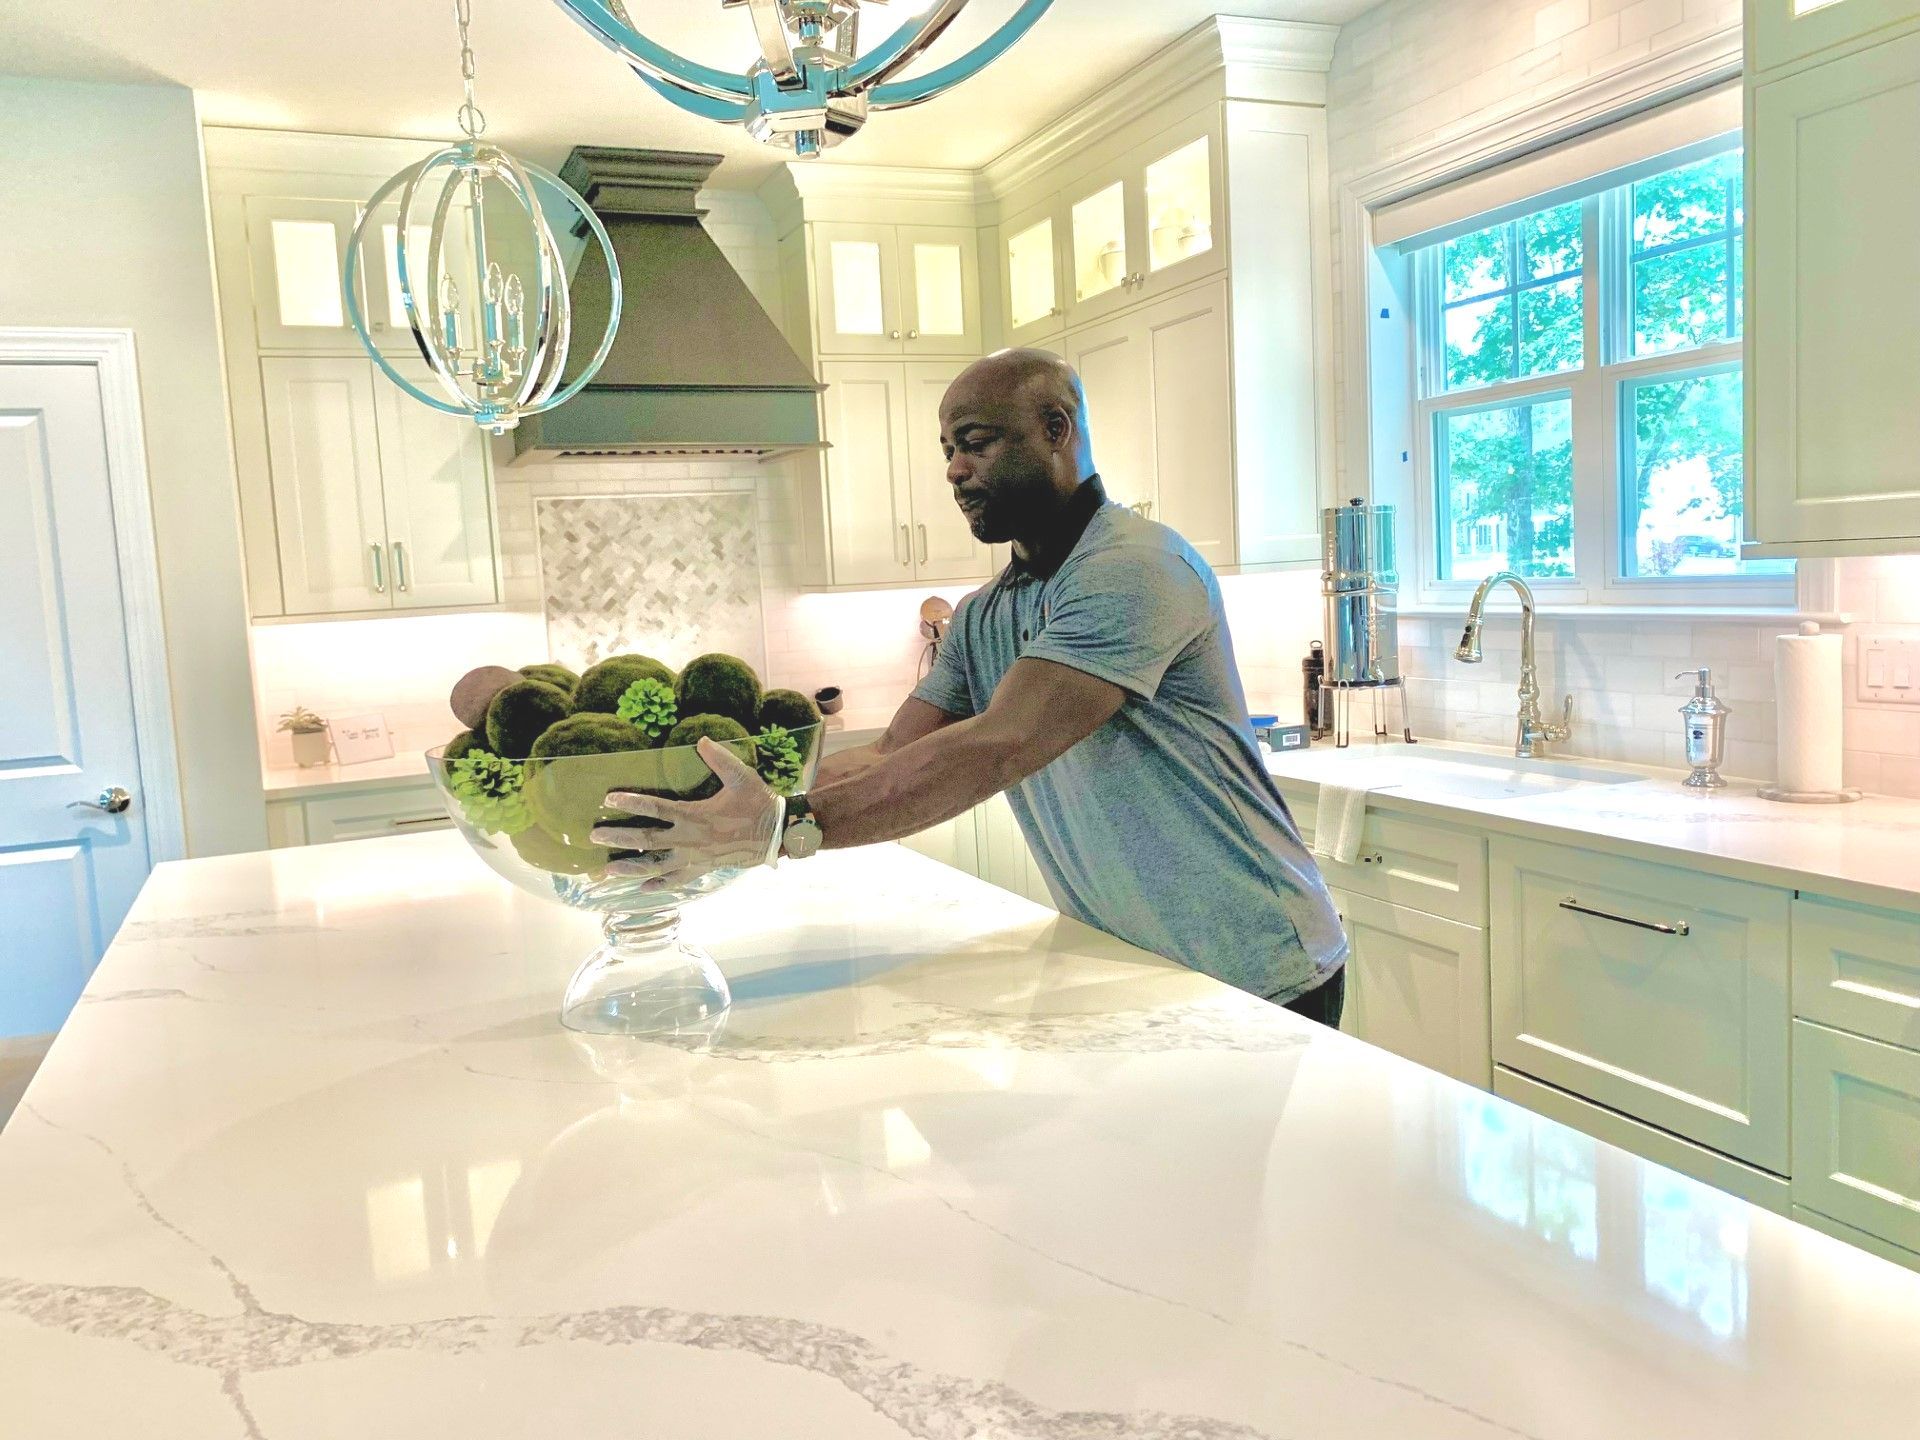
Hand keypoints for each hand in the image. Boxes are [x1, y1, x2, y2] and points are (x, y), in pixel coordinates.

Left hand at [593, 737, 780, 889]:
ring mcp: (694, 859)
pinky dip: (658, 886)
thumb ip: (719, 758)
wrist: (776, 835)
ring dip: (630, 868)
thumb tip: (700, 739)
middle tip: (594, 837)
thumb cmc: (758, 803)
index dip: (630, 803)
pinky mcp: (702, 870)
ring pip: (655, 867)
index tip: (608, 800)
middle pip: (645, 841)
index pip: (654, 808)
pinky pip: (676, 881)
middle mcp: (689, 840)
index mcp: (694, 815)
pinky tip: (641, 889)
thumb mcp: (741, 776)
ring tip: (608, 869)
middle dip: (618, 838)